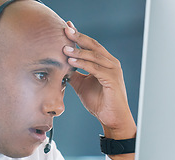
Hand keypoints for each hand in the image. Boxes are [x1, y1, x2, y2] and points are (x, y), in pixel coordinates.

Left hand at [63, 21, 135, 159]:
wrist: (112, 118)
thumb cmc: (99, 102)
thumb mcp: (81, 85)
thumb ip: (74, 74)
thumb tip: (60, 66)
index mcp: (105, 62)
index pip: (90, 45)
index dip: (78, 36)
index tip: (67, 27)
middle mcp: (111, 63)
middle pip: (93, 45)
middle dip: (78, 37)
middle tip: (65, 29)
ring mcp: (113, 70)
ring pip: (94, 56)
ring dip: (78, 51)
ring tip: (64, 48)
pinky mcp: (112, 79)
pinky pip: (95, 68)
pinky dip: (83, 64)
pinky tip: (71, 61)